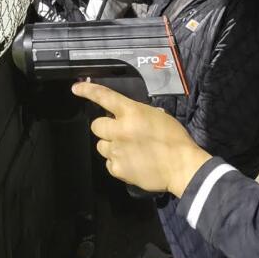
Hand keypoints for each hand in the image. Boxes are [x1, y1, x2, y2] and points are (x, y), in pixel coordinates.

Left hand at [72, 81, 211, 195]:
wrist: (182, 166)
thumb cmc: (176, 140)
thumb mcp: (159, 117)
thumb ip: (139, 115)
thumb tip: (130, 117)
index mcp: (132, 113)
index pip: (105, 97)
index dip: (88, 91)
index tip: (76, 89)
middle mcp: (120, 130)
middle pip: (96, 126)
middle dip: (106, 128)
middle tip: (120, 133)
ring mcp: (117, 150)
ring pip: (101, 145)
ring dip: (111, 146)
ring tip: (129, 150)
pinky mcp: (118, 168)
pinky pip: (109, 163)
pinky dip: (118, 163)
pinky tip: (132, 162)